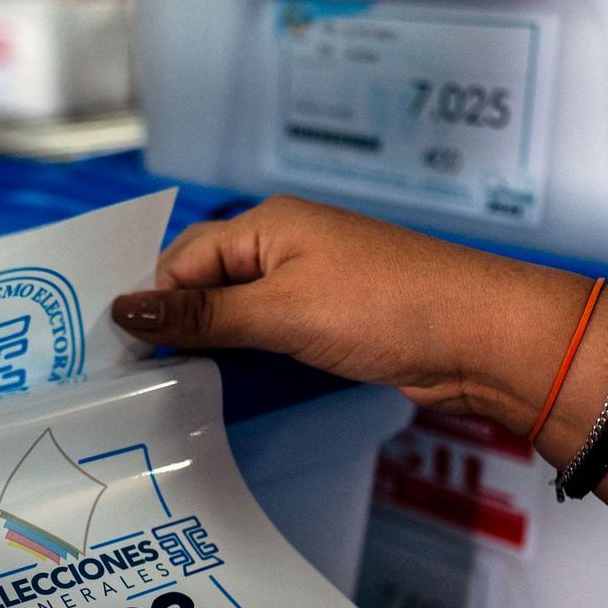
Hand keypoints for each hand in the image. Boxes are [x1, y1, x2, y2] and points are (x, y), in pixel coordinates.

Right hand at [111, 194, 580, 417]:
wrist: (482, 336)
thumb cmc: (387, 308)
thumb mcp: (281, 312)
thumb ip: (201, 316)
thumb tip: (125, 310)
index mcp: (266, 223)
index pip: (181, 259)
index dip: (153, 304)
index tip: (125, 355)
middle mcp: (284, 243)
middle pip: (204, 281)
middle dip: (176, 323)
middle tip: (143, 374)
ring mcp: (310, 280)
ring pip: (236, 309)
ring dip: (211, 342)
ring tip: (178, 383)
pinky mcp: (332, 316)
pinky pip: (269, 329)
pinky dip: (246, 352)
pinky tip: (231, 381)